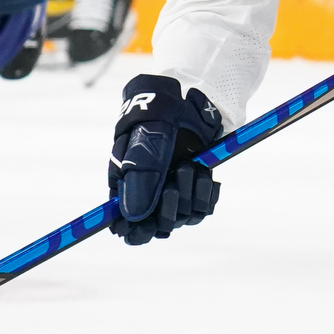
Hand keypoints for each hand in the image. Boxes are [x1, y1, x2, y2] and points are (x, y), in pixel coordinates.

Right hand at [109, 74, 222, 245]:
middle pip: (159, 226)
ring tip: (190, 165)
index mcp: (126, 187)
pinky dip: (206, 194)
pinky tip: (205, 174)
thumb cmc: (157, 118)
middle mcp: (150, 194)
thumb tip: (134, 216)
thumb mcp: (145, 144)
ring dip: (190, 195)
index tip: (148, 225)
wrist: (189, 101)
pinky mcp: (195, 188)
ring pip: (183, 218)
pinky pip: (203, 208)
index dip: (137, 232)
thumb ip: (140, 178)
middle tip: (178, 172)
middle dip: (170, 205)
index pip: (127, 228)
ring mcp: (174, 192)